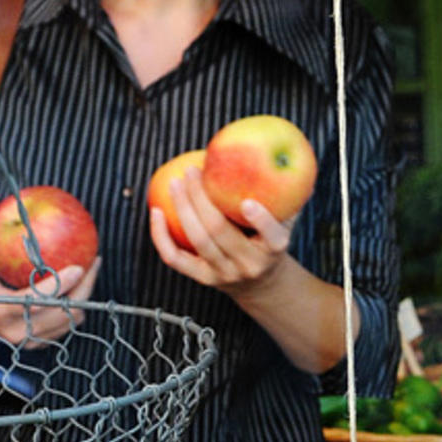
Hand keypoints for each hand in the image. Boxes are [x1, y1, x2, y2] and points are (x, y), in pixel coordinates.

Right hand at [0, 196, 100, 344]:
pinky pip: (65, 326)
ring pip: (68, 321)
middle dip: (83, 288)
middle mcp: (14, 330)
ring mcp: (26, 341)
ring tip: (92, 269)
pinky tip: (81, 284)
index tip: (80, 266)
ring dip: (84, 296)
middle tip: (94, 261)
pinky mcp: (35, 344)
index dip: (60, 285)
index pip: (35, 300)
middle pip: (61, 312)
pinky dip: (75, 306)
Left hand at [149, 167, 293, 294]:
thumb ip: (286, 196)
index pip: (272, 237)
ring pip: (197, 241)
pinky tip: (155, 212)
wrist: (261, 283)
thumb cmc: (270, 240)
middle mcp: (249, 264)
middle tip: (191, 171)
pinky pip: (175, 258)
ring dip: (182, 208)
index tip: (248, 203)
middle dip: (201, 199)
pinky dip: (161, 236)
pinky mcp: (203, 279)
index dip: (261, 221)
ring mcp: (224, 274)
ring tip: (174, 182)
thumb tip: (285, 158)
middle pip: (220, 232)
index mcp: (274, 250)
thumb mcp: (285, 222)